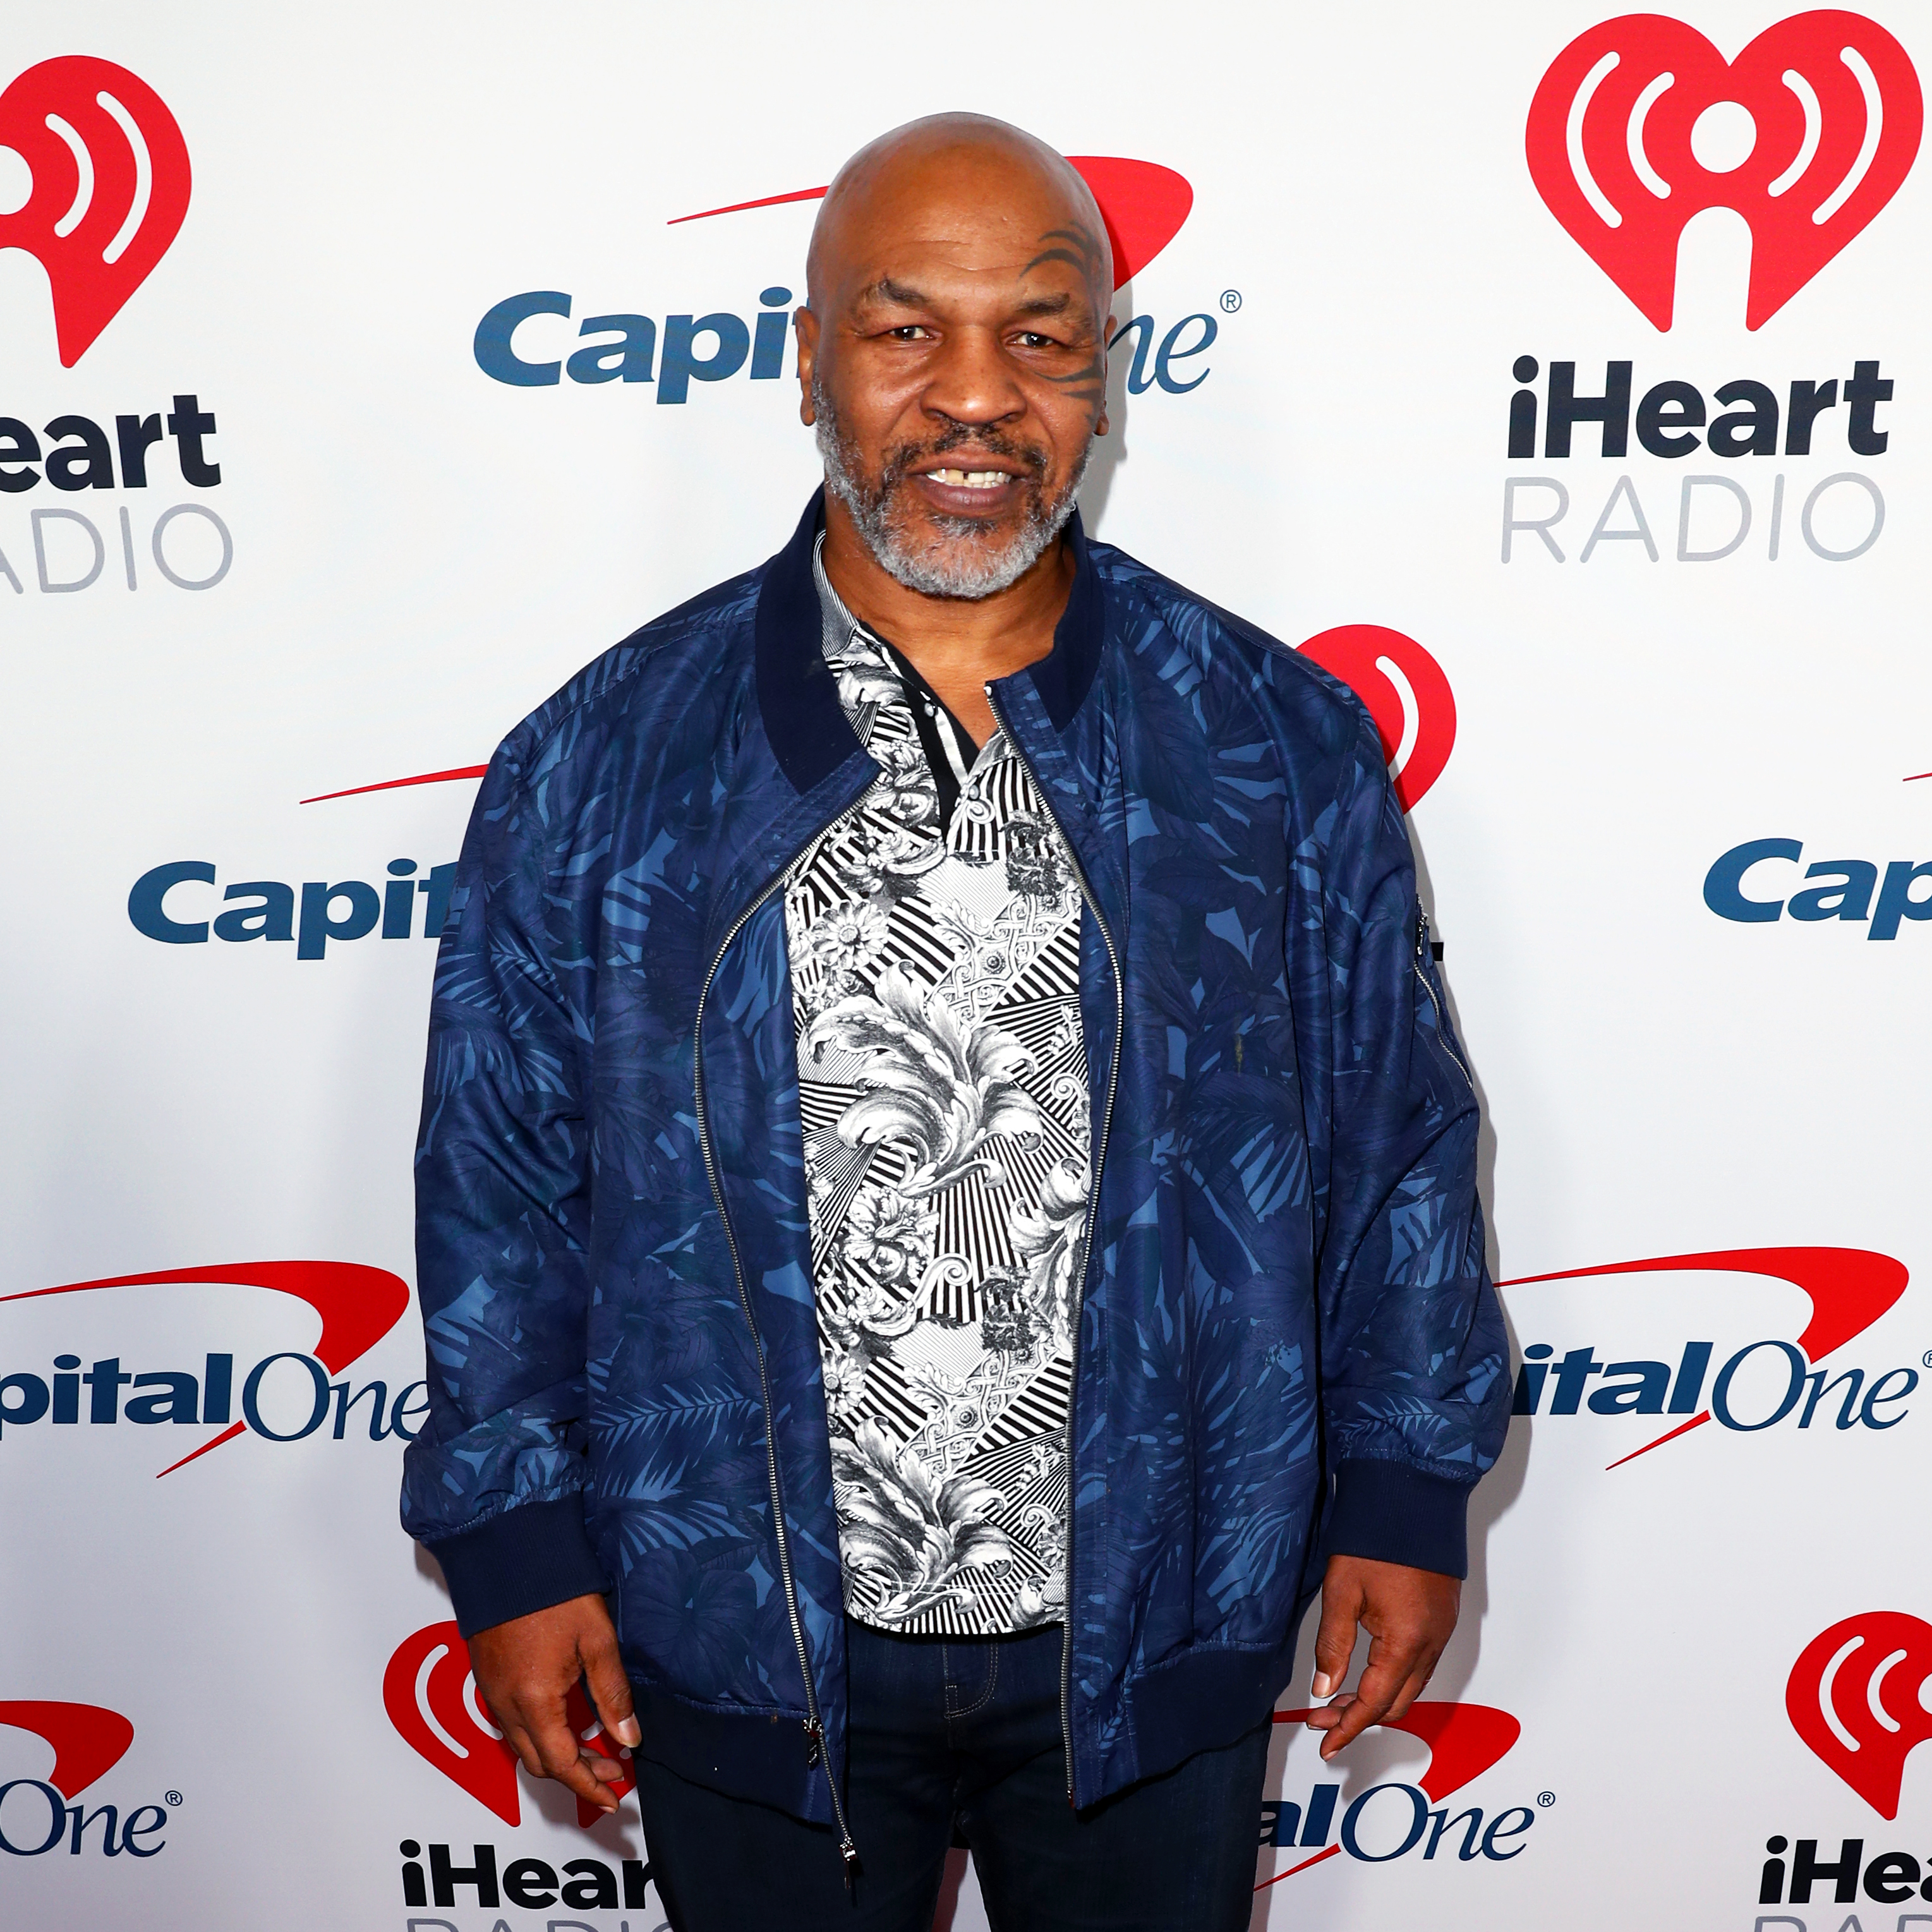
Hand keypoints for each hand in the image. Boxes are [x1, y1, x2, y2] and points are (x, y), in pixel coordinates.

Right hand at [467, 1593, 640, 1813]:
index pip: (563, 1765)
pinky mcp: (486, 1679)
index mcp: (535, 1701)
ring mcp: (491, 1693)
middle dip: (577, 1775)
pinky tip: (562, 1721)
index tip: (614, 1798)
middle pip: (540, 1763)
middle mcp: (506, 1706)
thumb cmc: (554, 1592)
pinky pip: (510, 1725)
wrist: (507, 1553)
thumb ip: (612, 1694)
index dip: (590, 1786)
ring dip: (557, 1756)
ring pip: (523, 1746)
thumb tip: (629, 1739)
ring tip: (594, 1747)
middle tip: (613, 1769)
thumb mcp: (596, 1640)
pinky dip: (538, 1735)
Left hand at [1303, 1555, 1459, 1760]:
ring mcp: (1442, 1632)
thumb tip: (1323, 1689)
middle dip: (1358, 1717)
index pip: (1374, 1703)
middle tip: (1322, 1719)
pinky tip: (1368, 1672)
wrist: (1414, 1498)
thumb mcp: (1341, 1591)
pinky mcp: (1444, 1619)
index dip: (1348, 1728)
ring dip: (1377, 1699)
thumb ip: (1333, 1645)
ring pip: (1410, 1686)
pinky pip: (1421, 1665)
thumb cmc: (1376, 1540)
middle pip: (1396, 1703)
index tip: (1327, 1745)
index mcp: (1406, 1642)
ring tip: (1338, 1699)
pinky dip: (1394, 1678)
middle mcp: (1432, 1644)